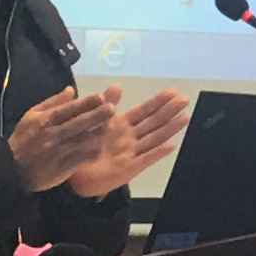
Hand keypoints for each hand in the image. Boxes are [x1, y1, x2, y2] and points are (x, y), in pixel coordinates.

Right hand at [6, 85, 119, 193]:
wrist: (13, 169)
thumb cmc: (23, 139)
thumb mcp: (31, 115)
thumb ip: (52, 102)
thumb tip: (71, 90)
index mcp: (45, 121)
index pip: (69, 109)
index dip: (86, 103)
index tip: (100, 97)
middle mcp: (54, 135)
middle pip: (80, 123)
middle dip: (98, 115)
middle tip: (111, 109)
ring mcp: (60, 152)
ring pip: (84, 140)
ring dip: (99, 133)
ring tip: (109, 126)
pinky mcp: (64, 167)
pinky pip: (83, 158)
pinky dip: (93, 151)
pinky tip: (100, 146)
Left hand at [64, 87, 189, 197]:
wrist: (70, 170)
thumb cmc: (81, 145)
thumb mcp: (93, 120)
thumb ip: (105, 104)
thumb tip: (117, 85)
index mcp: (121, 124)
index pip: (144, 110)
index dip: (158, 101)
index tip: (173, 91)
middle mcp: (130, 137)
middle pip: (154, 122)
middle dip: (170, 111)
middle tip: (185, 99)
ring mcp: (132, 152)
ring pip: (155, 138)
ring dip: (170, 128)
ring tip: (185, 117)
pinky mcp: (129, 168)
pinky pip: (145, 159)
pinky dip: (157, 153)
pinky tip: (170, 146)